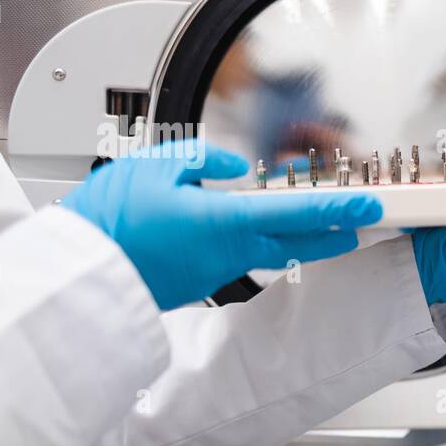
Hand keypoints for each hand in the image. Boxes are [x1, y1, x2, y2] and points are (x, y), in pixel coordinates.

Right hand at [62, 139, 382, 308]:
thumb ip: (201, 160)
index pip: (298, 213)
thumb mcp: (153, 168)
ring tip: (325, 232)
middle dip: (333, 233)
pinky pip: (238, 259)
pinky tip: (257, 235)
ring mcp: (215, 273)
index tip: (367, 205)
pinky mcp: (198, 285)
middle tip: (361, 225)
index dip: (338, 208)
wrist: (79, 279)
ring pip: (269, 251)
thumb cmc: (107, 224)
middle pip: (296, 242)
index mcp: (225, 221)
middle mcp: (229, 253)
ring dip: (301, 241)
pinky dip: (258, 246)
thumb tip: (233, 165)